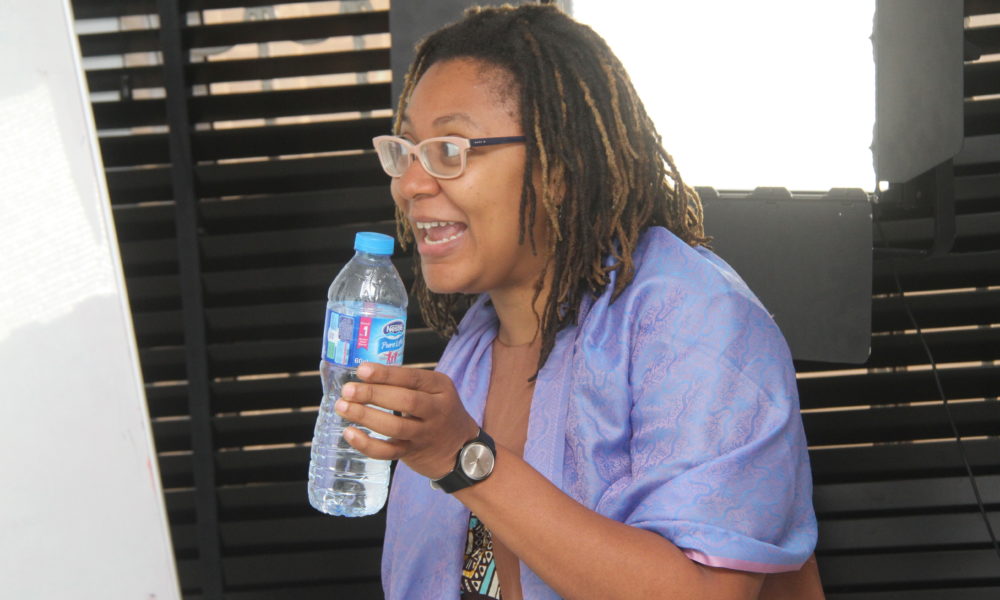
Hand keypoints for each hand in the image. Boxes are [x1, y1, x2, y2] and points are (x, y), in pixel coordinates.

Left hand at [334, 362, 479, 479]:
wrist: (462, 449)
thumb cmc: (439, 412)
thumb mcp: (435, 391)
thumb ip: (407, 383)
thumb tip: (365, 374)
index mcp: (440, 387)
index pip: (413, 377)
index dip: (386, 374)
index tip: (361, 370)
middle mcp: (436, 410)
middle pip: (405, 401)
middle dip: (373, 394)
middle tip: (348, 390)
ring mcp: (426, 434)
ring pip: (395, 426)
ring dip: (366, 416)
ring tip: (343, 407)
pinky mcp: (413, 453)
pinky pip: (389, 451)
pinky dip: (367, 444)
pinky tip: (350, 434)